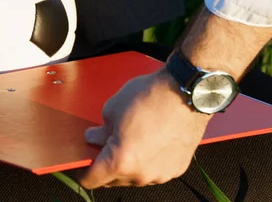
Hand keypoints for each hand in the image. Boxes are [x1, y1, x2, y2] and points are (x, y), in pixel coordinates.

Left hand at [78, 68, 211, 187]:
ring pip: (136, 176)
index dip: (83, 170)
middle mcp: (141, 175)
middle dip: (107, 164)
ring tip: (135, 137)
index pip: (91, 180)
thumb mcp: (113, 108)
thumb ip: (100, 131)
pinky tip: (152, 140)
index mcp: (120, 162)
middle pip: (113, 180)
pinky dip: (150, 160)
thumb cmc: (152, 96)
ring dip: (130, 163)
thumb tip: (95, 139)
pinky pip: (155, 170)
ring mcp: (161, 174)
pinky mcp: (177, 168)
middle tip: (108, 142)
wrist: (188, 91)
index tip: (84, 162)